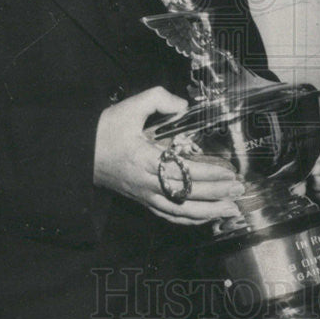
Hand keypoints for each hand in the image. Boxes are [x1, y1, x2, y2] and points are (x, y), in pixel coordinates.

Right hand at [93, 86, 243, 224]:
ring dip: (208, 213)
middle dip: (217, 195)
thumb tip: (183, 105)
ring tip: (230, 210)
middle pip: (188, 195)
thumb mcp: (130, 106)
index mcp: (146, 160)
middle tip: (240, 191)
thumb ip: (159, 99)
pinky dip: (190, 219)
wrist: (79, 153)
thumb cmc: (105, 130)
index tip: (230, 171)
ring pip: (180, 212)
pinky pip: (169, 215)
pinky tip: (206, 217)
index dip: (210, 174)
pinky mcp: (142, 200)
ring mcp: (145, 195)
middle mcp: (147, 183)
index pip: (185, 171)